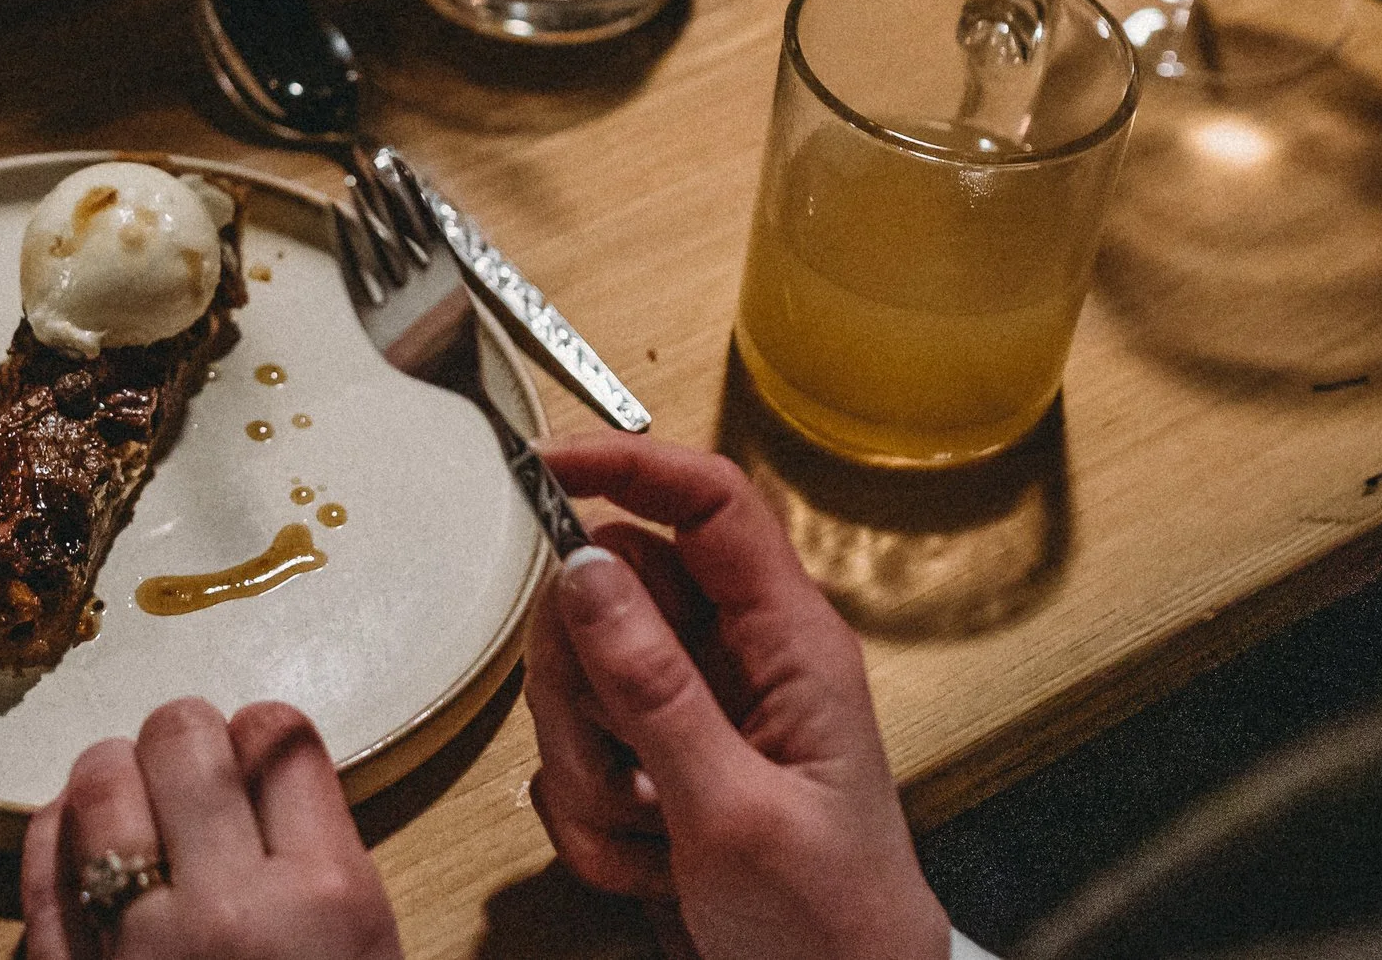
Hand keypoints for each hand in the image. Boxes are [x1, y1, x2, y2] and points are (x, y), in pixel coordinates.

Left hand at [24, 698, 403, 959]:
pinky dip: (55, 837)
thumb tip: (263, 768)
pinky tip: (78, 835)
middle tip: (189, 757)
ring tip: (129, 788)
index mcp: (326, 898)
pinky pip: (44, 875)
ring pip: (100, 790)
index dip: (262, 731)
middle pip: (184, 742)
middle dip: (185, 732)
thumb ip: (324, 855)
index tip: (256, 754)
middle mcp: (229, 912)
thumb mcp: (367, 945)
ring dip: (113, 771)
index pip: (280, 739)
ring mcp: (140, 950)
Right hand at [526, 436, 952, 959]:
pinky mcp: (657, 767)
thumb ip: (654, 687)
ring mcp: (693, 715)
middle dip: (586, 683)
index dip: (628, 467)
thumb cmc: (836, 926)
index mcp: (790, 642)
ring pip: (578, 676)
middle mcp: (739, 662)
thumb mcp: (734, 809)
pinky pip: (574, 755)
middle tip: (622, 758)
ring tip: (650, 828)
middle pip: (612, 591)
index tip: (545, 466)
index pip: (708, 501)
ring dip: (589, 765)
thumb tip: (587, 573)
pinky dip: (592, 819)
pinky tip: (650, 861)